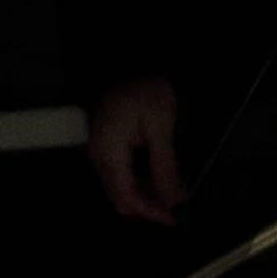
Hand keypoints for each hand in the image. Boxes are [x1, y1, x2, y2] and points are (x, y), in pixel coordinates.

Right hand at [89, 75, 184, 221]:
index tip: (173, 218)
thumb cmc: (146, 86)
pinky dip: (143, 181)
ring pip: (123, 189)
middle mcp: (100, 155)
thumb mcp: (161, 126)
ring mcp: (102, 151)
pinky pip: (123, 175)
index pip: (127, 197)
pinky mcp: (108, 146)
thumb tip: (172, 199)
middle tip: (176, 206)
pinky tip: (162, 177)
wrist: (135, 60)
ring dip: (148, 194)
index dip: (151, 212)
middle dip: (150, 206)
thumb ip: (165, 167)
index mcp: (109, 150)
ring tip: (174, 189)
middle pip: (122, 198)